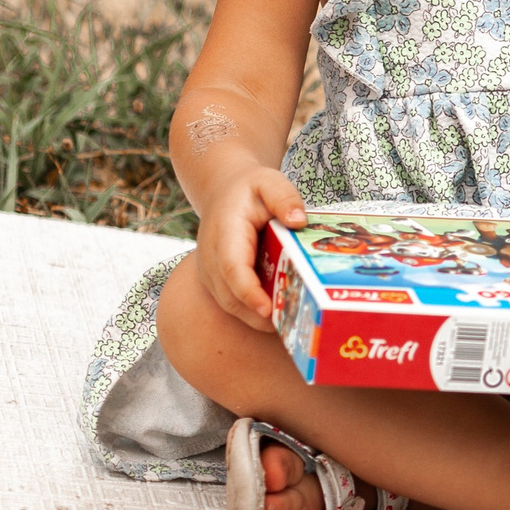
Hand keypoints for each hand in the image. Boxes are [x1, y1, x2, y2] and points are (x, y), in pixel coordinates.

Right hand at [195, 166, 307, 333]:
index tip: (268, 310)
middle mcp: (211, 259)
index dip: (249, 292)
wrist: (223, 193)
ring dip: (259, 320)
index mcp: (225, 234)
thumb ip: (284, 197)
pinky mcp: (217, 283)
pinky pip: (235, 304)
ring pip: (232, 306)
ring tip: (292, 326)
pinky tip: (283, 317)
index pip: (232, 269)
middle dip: (260, 316)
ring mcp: (211, 274)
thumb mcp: (270, 182)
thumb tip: (299, 220)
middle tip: (294, 327)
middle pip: (231, 297)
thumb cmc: (250, 189)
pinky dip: (256, 314)